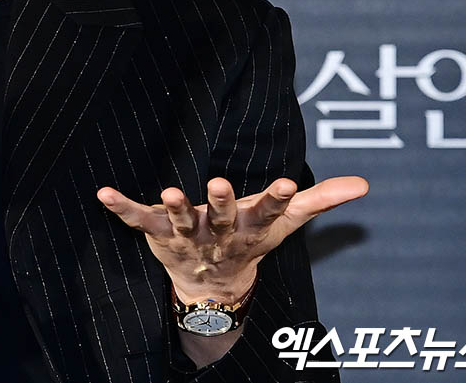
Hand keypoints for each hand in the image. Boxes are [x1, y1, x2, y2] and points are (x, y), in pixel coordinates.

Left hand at [97, 175, 368, 302]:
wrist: (211, 282)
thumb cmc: (250, 237)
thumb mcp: (285, 220)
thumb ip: (320, 200)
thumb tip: (363, 184)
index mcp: (252, 225)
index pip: (270, 211)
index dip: (278, 198)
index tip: (288, 182)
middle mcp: (220, 232)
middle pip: (222, 216)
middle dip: (220, 202)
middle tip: (218, 183)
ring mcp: (187, 234)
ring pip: (181, 220)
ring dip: (175, 207)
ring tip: (169, 190)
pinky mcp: (157, 233)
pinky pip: (136, 220)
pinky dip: (120, 208)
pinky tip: (102, 192)